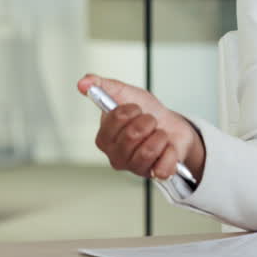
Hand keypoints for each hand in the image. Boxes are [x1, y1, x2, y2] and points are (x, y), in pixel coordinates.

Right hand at [76, 73, 205, 182]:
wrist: (173, 127)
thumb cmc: (146, 113)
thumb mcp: (126, 94)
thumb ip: (103, 86)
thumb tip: (83, 82)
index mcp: (105, 137)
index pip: (115, 118)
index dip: (130, 110)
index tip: (136, 108)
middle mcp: (116, 155)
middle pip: (133, 134)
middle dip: (148, 121)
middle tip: (150, 121)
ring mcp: (134, 167)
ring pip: (149, 149)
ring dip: (160, 135)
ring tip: (158, 134)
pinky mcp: (153, 174)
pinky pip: (163, 167)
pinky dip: (170, 153)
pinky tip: (167, 148)